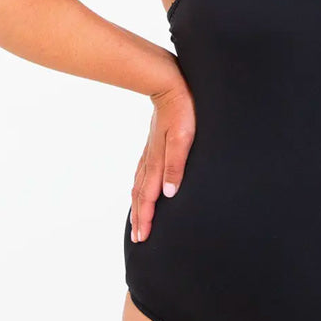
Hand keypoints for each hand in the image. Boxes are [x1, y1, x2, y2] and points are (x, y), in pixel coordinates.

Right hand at [129, 80, 195, 242]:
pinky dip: (139, 187)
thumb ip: (176, 165)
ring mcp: (150, 150)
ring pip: (139, 184)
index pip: (149, 196)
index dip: (146, 218)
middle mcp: (150, 159)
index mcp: (157, 161)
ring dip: (137, 204)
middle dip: (139, 217)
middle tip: (138, 238)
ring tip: (137, 219)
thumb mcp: (184, 137)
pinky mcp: (153, 143)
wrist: (168, 82)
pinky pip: (142, 172)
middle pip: (141, 194)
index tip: (142, 238)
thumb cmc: (182, 109)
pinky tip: (142, 187)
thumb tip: (168, 194)